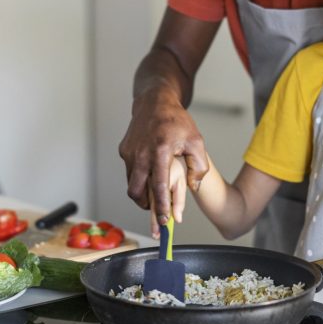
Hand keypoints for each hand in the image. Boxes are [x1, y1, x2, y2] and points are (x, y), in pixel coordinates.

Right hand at [119, 91, 208, 225]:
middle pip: (136, 191)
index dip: (161, 206)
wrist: (155, 102)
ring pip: (131, 184)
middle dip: (146, 206)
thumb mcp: (196, 142)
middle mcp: (141, 153)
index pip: (158, 186)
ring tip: (154, 197)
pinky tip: (149, 178)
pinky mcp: (124, 151)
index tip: (165, 221)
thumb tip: (193, 187)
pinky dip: (138, 180)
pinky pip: (129, 172)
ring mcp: (130, 152)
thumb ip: (198, 167)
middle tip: (156, 212)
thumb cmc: (178, 122)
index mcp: (160, 151)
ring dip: (141, 194)